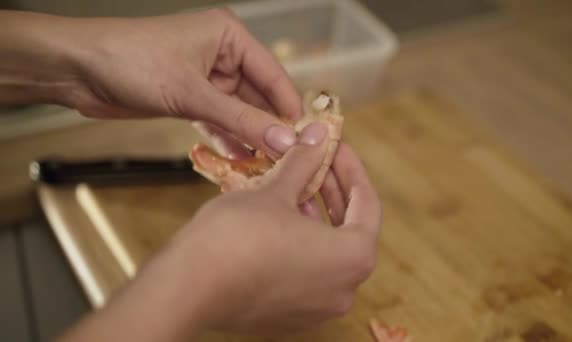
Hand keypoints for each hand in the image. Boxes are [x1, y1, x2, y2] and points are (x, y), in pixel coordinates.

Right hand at [60, 125, 381, 340]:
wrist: (188, 288)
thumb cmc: (237, 237)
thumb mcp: (275, 190)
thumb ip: (305, 162)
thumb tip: (319, 135)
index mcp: (352, 258)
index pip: (367, 205)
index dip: (351, 169)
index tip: (336, 148)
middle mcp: (344, 290)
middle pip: (349, 230)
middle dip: (332, 192)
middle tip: (316, 162)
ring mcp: (317, 309)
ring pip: (326, 252)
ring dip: (314, 218)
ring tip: (292, 188)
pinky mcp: (290, 317)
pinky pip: (306, 273)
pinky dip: (299, 245)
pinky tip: (277, 221)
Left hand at [64, 8, 300, 155]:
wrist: (78, 69)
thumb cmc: (131, 60)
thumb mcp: (192, 93)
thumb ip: (240, 119)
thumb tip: (283, 140)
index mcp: (230, 37)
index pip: (274, 76)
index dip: (290, 109)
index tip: (306, 141)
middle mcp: (223, 56)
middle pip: (260, 98)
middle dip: (270, 129)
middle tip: (287, 162)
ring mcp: (207, 79)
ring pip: (240, 114)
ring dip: (250, 139)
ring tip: (268, 168)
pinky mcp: (191, 99)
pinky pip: (219, 123)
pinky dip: (228, 141)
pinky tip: (241, 162)